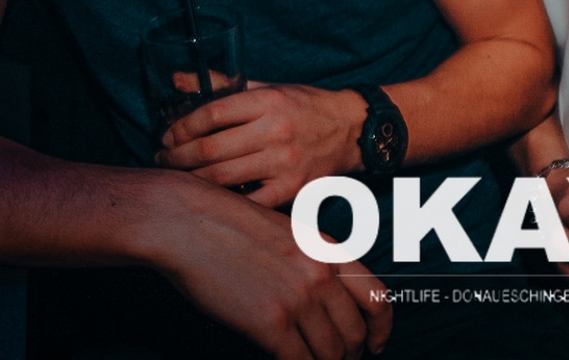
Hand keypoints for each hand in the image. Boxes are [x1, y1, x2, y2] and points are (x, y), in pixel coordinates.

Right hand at [155, 177, 391, 359]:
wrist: (186, 222)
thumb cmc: (226, 226)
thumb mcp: (286, 233)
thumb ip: (311, 264)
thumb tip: (324, 302)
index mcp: (329, 250)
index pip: (377, 297)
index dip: (381, 329)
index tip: (376, 345)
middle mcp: (321, 274)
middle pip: (355, 333)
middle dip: (349, 355)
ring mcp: (298, 299)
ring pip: (331, 353)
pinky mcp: (271, 322)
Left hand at [157, 83, 367, 206]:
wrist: (351, 129)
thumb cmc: (303, 106)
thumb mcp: (266, 87)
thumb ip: (220, 84)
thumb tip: (175, 79)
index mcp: (268, 101)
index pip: (213, 114)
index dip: (182, 127)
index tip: (166, 135)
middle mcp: (276, 131)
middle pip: (212, 149)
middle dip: (178, 157)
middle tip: (162, 160)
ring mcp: (284, 163)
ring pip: (224, 178)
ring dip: (193, 180)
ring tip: (178, 177)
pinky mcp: (292, 189)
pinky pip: (249, 203)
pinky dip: (225, 202)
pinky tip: (209, 197)